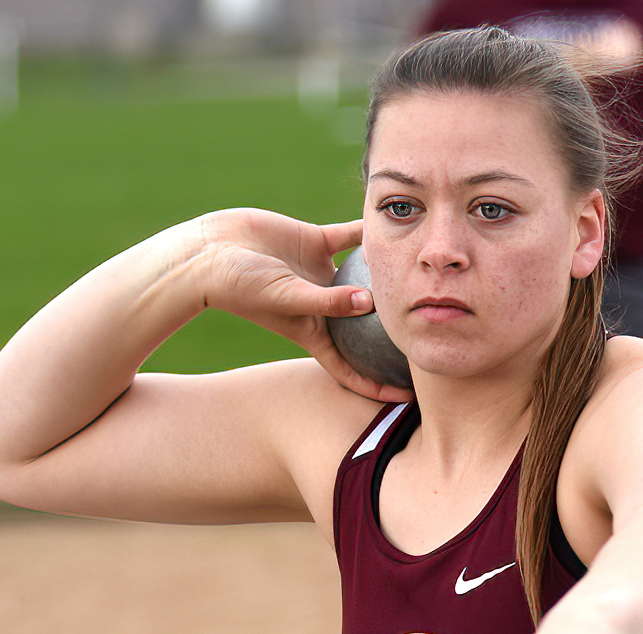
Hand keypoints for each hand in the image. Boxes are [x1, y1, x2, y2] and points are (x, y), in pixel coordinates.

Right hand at [193, 209, 410, 402]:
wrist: (211, 252)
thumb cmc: (241, 286)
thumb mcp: (286, 299)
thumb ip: (327, 300)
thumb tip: (369, 303)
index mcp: (313, 331)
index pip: (350, 368)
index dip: (377, 386)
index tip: (409, 397)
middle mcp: (322, 304)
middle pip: (366, 326)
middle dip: (393, 333)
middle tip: (432, 332)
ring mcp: (321, 273)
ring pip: (365, 278)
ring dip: (389, 276)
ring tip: (424, 275)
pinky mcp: (316, 242)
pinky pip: (352, 238)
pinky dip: (370, 233)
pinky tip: (397, 227)